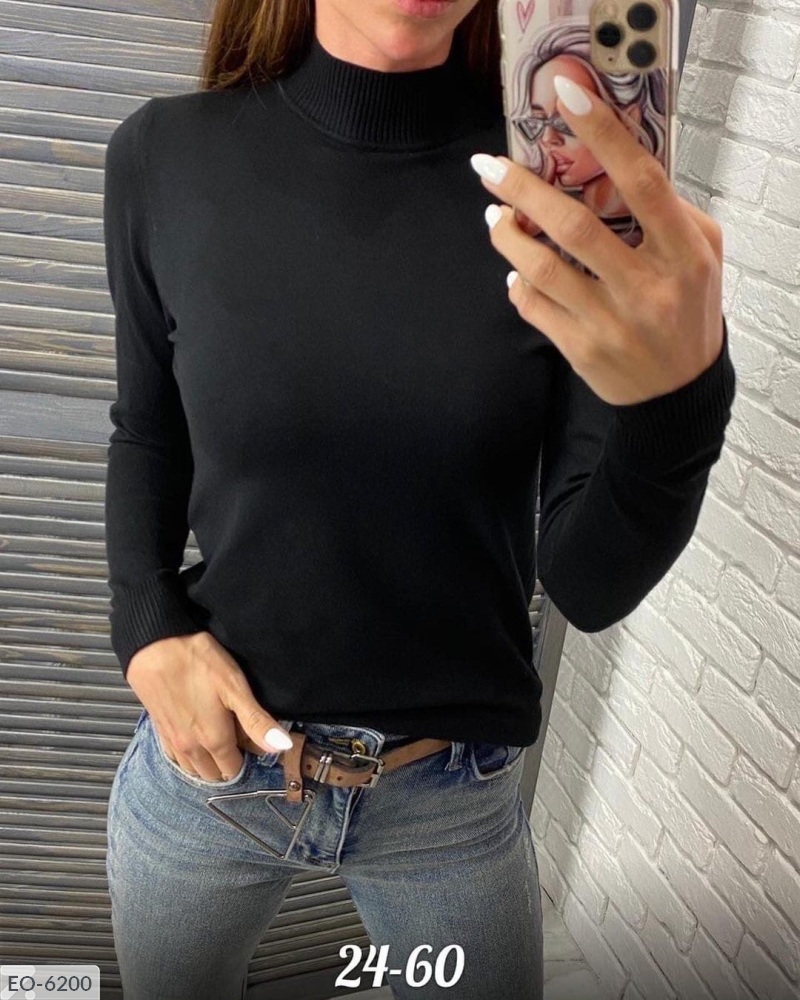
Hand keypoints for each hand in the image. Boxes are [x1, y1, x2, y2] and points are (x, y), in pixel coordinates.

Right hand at [126, 632, 291, 780]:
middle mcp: (191, 748)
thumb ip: (257, 721)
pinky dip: (187, 756)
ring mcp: (172, 741)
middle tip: (236, 737)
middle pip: (213, 774)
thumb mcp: (235, 687)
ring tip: (217, 738)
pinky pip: (175, 758)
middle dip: (227, 764)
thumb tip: (282, 747)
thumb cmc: (198, 662)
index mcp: (214, 740)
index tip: (252, 740)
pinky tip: (194, 736)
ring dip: (206, 763)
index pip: (234, 770)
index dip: (247, 758)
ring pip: (193, 770)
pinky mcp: (159, 731)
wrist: (154, 646)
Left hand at [470, 74, 724, 406]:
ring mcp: (610, 321)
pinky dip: (515, 283)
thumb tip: (615, 173)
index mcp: (683, 254)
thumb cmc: (689, 312)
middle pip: (574, 225)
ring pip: (542, 268)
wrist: (677, 393)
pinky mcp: (580, 349)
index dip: (604, 134)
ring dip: (507, 236)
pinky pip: (533, 306)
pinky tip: (513, 270)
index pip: (641, 182)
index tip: (567, 96)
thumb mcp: (703, 258)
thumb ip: (674, 215)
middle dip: (523, 189)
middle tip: (489, 166)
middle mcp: (646, 287)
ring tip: (494, 216)